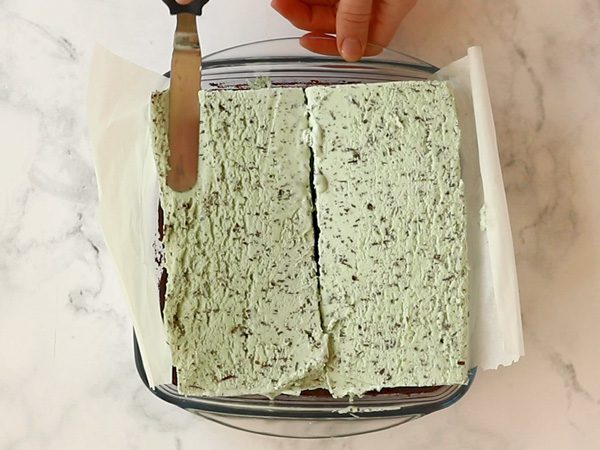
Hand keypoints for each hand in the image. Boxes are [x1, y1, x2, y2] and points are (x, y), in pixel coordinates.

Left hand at [271, 0, 416, 60]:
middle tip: (282, 5)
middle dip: (308, 16)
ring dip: (304, 2)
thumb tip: (349, 53)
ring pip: (332, 4)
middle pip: (340, 23)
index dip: (333, 47)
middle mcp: (380, 1)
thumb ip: (356, 16)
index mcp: (392, 8)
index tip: (306, 41)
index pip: (364, 43)